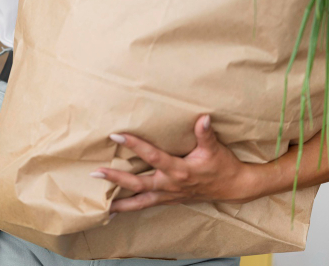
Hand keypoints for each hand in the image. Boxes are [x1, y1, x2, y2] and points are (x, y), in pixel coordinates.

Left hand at [90, 115, 257, 213]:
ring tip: (100, 204)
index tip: (116, 136)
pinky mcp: (169, 200)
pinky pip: (147, 205)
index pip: (152, 156)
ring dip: (120, 202)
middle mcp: (170, 185)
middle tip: (95, 174)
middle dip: (116, 178)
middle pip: (138, 184)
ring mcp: (169, 195)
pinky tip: (116, 209)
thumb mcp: (214, 148)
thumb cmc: (222, 165)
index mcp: (179, 170)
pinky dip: (131, 208)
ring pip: (140, 202)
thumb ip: (205, 133)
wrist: (233, 187)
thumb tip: (203, 118)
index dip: (135, 145)